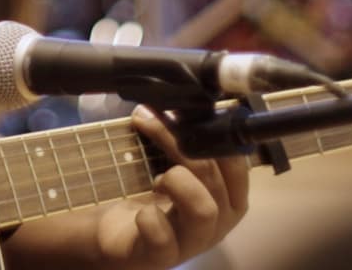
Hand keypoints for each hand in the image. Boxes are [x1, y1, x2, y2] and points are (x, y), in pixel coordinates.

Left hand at [97, 108, 249, 269]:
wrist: (115, 233)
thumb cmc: (148, 193)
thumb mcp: (169, 162)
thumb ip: (180, 137)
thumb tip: (173, 97)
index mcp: (227, 195)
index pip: (236, 160)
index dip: (211, 132)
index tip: (181, 110)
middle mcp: (218, 221)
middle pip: (213, 176)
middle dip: (178, 142)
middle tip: (149, 120)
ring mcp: (192, 242)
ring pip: (203, 210)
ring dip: (176, 182)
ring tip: (155, 177)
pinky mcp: (162, 257)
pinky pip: (163, 238)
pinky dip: (149, 218)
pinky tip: (141, 211)